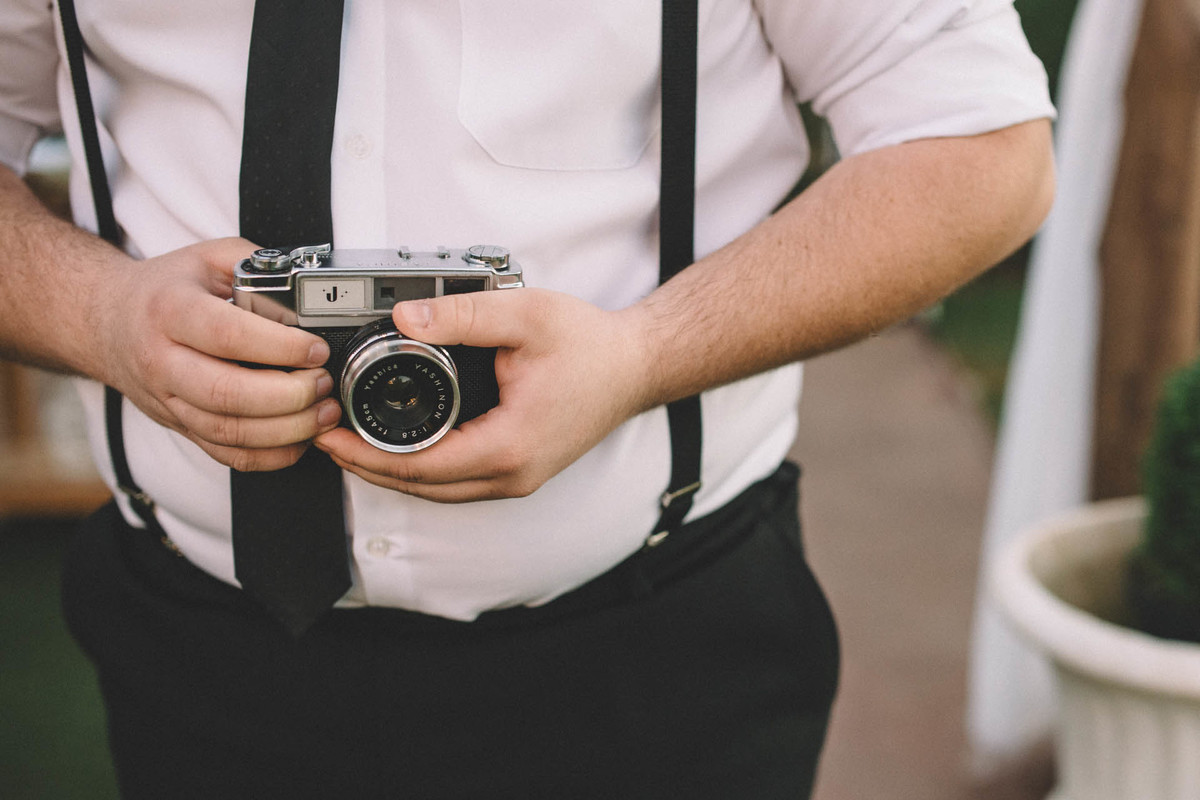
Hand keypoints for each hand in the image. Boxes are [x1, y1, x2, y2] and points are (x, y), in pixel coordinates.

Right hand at [96, 237, 340, 470]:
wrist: (105, 324)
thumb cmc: (163, 290)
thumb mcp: (205, 258)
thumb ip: (254, 262)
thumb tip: (306, 280)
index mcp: (170, 311)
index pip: (227, 336)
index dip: (280, 347)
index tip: (317, 349)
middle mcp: (164, 361)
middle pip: (227, 393)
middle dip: (289, 395)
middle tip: (324, 383)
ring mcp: (169, 401)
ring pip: (229, 431)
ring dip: (287, 430)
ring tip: (323, 413)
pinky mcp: (180, 427)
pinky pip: (226, 455)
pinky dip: (270, 455)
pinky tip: (300, 439)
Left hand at [313, 288, 648, 501]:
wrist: (634, 367)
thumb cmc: (590, 346)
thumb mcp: (523, 316)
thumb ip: (462, 314)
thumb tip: (405, 318)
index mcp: (509, 445)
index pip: (417, 467)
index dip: (364, 454)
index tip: (328, 434)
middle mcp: (513, 474)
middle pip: (421, 488)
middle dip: (366, 467)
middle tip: (326, 438)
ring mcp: (519, 479)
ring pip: (439, 491)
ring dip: (393, 472)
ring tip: (353, 443)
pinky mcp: (521, 472)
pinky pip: (459, 483)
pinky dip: (423, 470)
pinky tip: (404, 447)